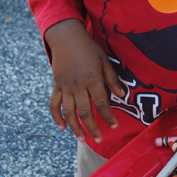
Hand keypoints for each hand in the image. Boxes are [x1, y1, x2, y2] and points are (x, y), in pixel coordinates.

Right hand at [46, 19, 125, 143]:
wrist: (66, 38)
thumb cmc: (89, 48)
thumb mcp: (104, 60)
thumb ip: (112, 79)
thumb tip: (122, 95)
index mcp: (92, 79)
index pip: (101, 103)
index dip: (108, 117)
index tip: (114, 126)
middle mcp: (78, 85)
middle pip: (85, 112)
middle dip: (93, 128)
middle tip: (100, 139)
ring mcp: (65, 87)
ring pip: (69, 112)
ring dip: (75, 127)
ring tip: (83, 139)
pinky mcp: (56, 86)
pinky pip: (53, 104)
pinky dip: (56, 117)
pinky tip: (62, 127)